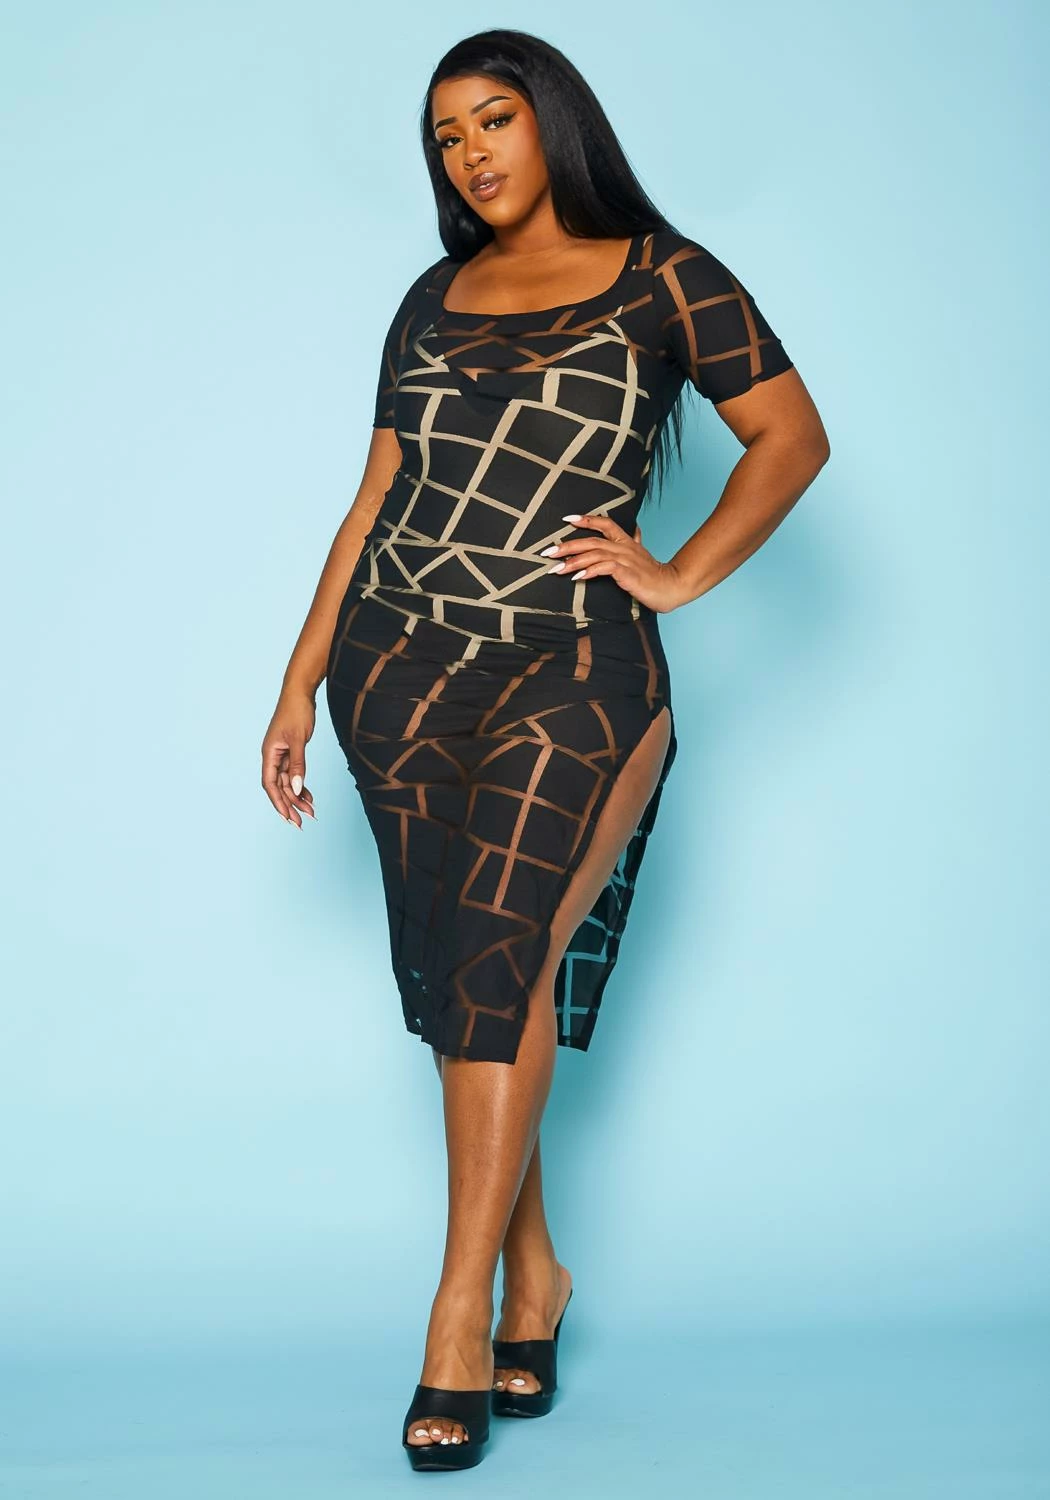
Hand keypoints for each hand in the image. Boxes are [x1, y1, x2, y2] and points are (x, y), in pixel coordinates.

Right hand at [261, 689, 317, 826]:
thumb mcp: (299, 739)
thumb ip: (298, 765)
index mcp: (269, 754)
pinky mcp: (291, 751)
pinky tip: (309, 796)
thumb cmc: (296, 711)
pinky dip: (302, 785)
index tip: (287, 817)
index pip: (270, 784)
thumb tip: (296, 789)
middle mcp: (273, 756)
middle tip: (301, 823)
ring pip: (288, 782)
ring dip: (298, 797)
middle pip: (279, 787)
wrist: (300, 692)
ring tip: (311, 812)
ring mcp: (282, 754)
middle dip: (290, 805)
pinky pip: (295, 773)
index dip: (278, 802)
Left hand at [541, 513, 685, 612]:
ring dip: (573, 561)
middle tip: (547, 552)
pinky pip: (605, 568)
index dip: (586, 520)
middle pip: (591, 541)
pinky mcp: (627, 573)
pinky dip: (589, 571)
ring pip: (595, 554)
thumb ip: (636, 542)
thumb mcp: (643, 555)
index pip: (605, 523)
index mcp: (626, 541)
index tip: (567, 520)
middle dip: (567, 546)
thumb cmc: (654, 574)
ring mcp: (625, 559)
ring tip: (556, 568)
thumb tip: (636, 530)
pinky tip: (576, 576)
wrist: (672, 586)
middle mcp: (624, 547)